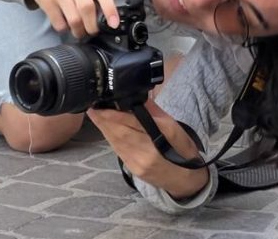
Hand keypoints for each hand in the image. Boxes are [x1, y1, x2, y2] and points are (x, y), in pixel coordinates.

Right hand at [28, 0, 126, 37]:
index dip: (110, 9)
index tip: (114, 24)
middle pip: (87, 8)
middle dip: (92, 26)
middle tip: (93, 32)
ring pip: (73, 18)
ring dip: (79, 31)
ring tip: (81, 32)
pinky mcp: (46, 0)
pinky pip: (58, 22)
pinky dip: (64, 28)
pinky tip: (66, 26)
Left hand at [88, 100, 208, 198]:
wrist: (185, 180)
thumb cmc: (184, 151)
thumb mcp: (176, 128)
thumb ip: (155, 113)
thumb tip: (139, 97)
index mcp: (159, 141)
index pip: (132, 125)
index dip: (115, 116)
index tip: (102, 107)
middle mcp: (145, 154)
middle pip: (120, 134)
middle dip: (104, 121)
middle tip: (92, 108)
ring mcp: (136, 164)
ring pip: (116, 143)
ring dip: (104, 129)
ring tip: (94, 115)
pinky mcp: (132, 169)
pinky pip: (118, 151)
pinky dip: (110, 138)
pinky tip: (105, 129)